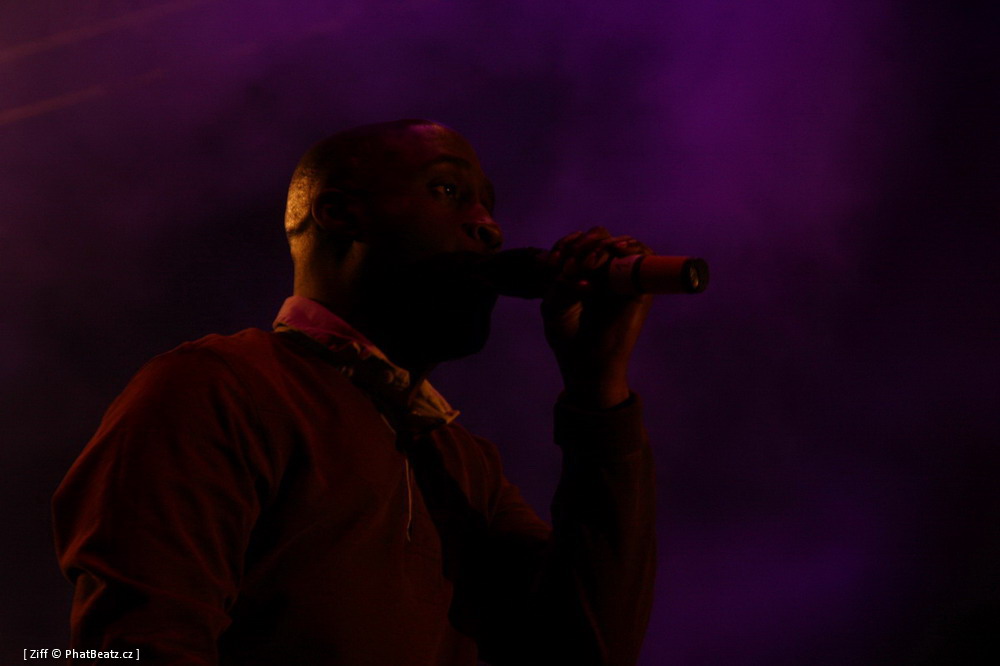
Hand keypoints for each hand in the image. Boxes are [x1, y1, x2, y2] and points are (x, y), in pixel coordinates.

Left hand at [541, 227, 654, 409]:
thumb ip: (561, 280)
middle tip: (573, 264)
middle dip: (583, 243)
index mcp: (581, 275)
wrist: (587, 364)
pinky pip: (644, 256)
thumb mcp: (554, 305)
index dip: (567, 244)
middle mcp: (604, 274)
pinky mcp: (640, 288)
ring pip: (620, 243)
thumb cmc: (568, 337)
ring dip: (602, 245)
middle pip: (599, 237)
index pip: (578, 243)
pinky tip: (614, 252)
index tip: (555, 263)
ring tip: (589, 264)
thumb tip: (578, 263)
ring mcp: (623, 280)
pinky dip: (630, 248)